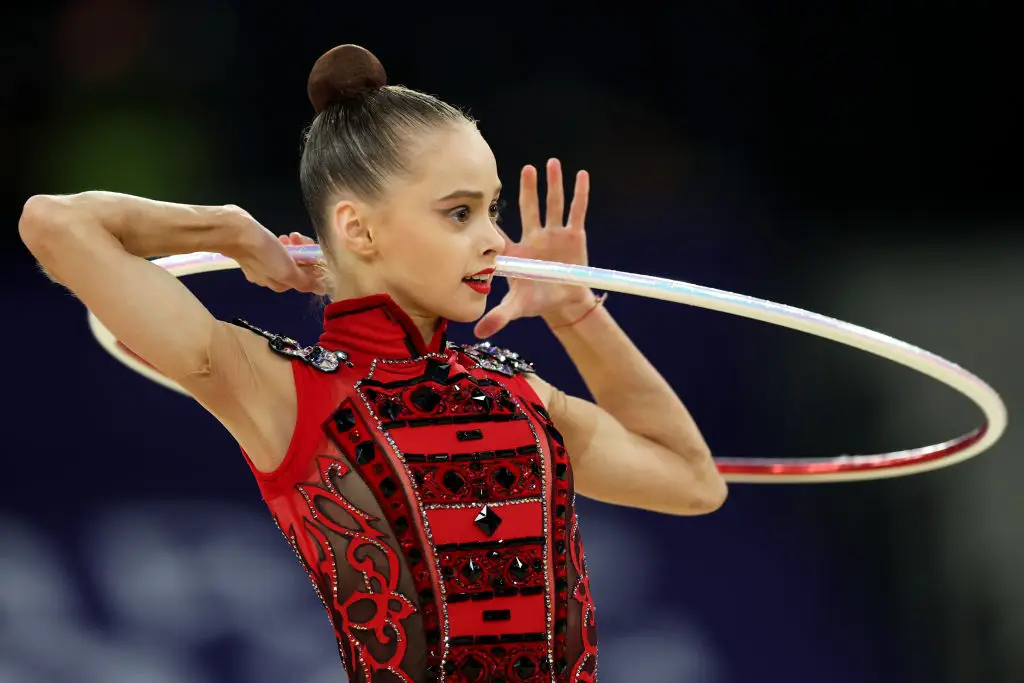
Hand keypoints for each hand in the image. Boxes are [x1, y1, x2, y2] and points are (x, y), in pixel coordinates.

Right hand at [225, 207, 325, 294]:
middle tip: (299, 239)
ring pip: (288, 257)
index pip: (306, 278)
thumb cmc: (263, 253)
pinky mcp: (256, 252)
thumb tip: (322, 290)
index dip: (314, 263)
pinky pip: (276, 250)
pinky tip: (281, 236)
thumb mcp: (287, 271)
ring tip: (290, 236)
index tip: (313, 250)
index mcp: (281, 284)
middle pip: (297, 267)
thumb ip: (305, 282)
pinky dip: (282, 243)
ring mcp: (262, 265)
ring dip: (294, 246)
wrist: (234, 233)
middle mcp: (272, 278)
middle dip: (303, 252)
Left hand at [473, 159, 597, 338]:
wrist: (562, 302)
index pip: (502, 232)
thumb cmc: (535, 300)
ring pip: (553, 205)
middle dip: (529, 190)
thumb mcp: (516, 308)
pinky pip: (577, 212)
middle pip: (530, 209)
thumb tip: (477, 333)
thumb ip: (498, 317)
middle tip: (527, 170)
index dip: (495, 220)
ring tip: (552, 164)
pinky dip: (580, 195)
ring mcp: (554, 234)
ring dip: (553, 185)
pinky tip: (581, 176)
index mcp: (517, 252)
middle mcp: (534, 237)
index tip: (485, 203)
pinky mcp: (574, 236)